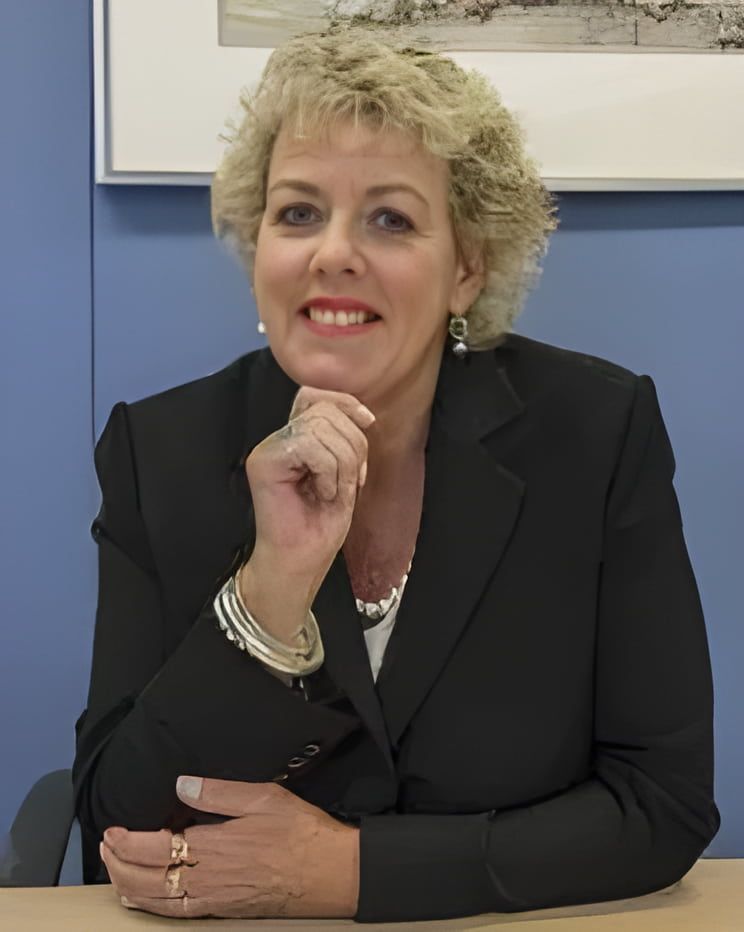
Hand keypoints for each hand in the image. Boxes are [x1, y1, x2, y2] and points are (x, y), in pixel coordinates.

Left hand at [100, 776, 359, 918]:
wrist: (330, 873)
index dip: (127, 842)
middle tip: (106, 848)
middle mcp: (207, 878)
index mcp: (214, 846)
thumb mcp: (264, 797)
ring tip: (115, 872)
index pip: (155, 848)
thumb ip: (220, 791)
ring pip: (156, 902)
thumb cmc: (300, 833)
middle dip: (118, 866)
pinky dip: (151, 908)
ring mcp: (213, 898)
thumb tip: (181, 785)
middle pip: (146, 881)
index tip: (112, 831)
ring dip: (128, 887)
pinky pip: (176, 913)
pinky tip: (145, 900)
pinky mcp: (222, 909)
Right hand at [245, 387, 374, 587]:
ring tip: (333, 492)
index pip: (315, 396)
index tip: (369, 422)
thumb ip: (346, 441)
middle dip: (353, 445)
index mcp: (295, 438)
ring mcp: (268, 449)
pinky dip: (328, 472)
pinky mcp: (264, 462)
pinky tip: (322, 495)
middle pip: (325, 411)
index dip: (345, 402)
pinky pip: (310, 446)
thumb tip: (363, 414)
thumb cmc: (320, 526)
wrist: (301, 562)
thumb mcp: (344, 474)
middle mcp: (278, 438)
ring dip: (343, 464)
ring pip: (321, 427)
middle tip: (350, 482)